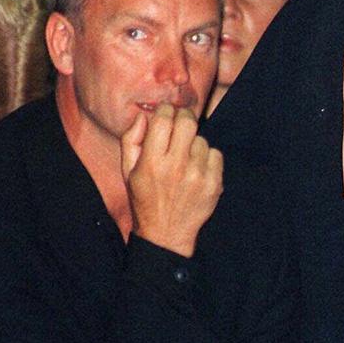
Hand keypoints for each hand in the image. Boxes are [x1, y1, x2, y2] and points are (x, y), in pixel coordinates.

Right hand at [121, 103, 222, 256]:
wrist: (166, 232)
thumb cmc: (144, 198)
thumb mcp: (128, 170)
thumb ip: (131, 139)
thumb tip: (144, 115)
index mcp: (152, 162)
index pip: (163, 119)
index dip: (165, 110)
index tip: (166, 112)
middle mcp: (176, 167)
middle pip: (188, 122)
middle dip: (183, 117)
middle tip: (180, 122)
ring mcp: (198, 175)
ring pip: (201, 139)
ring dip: (193, 143)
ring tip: (184, 158)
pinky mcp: (214, 183)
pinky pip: (216, 154)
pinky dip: (207, 157)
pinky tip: (196, 169)